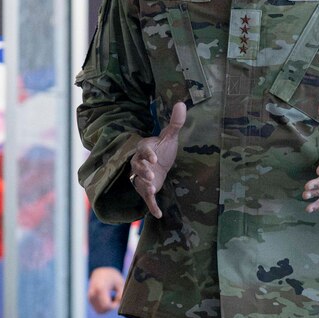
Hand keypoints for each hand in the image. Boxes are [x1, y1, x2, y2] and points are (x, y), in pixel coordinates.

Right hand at [87, 267, 124, 312]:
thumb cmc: (112, 276)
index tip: (118, 300)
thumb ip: (121, 294)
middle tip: (116, 299)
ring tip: (112, 298)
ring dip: (107, 308)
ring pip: (100, 311)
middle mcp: (93, 294)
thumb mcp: (120, 283)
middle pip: (103, 310)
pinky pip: (98, 309)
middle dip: (111, 308)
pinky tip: (108, 299)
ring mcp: (90, 297)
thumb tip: (120, 303)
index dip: (114, 306)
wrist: (101, 272)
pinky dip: (103, 307)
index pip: (106, 305)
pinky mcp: (89, 300)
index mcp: (100, 288)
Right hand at [129, 102, 185, 218]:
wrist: (160, 163)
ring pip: (139, 181)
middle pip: (137, 167)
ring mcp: (142, 177)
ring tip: (151, 189)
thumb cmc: (163, 149)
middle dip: (143, 170)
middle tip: (150, 174)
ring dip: (144, 186)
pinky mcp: (146, 189)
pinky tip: (159, 214)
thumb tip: (181, 103)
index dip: (147, 154)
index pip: (143, 150)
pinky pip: (147, 198)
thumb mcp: (170, 136)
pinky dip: (152, 207)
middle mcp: (140, 163)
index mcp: (145, 148)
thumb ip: (175, 122)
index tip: (153, 157)